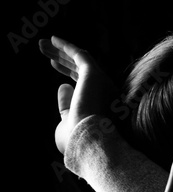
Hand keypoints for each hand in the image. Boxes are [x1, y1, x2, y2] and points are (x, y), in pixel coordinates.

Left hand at [39, 36, 115, 153]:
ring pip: (79, 60)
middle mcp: (103, 90)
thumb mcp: (67, 121)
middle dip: (62, 58)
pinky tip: (52, 40)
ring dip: (60, 51)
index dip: (67, 70)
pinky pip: (80, 55)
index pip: (83, 82)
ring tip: (42, 44)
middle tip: (45, 50)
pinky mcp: (94, 75)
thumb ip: (66, 104)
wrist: (88, 141)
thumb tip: (63, 85)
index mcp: (99, 103)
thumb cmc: (77, 139)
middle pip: (80, 69)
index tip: (53, 64)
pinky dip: (66, 47)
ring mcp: (100, 82)